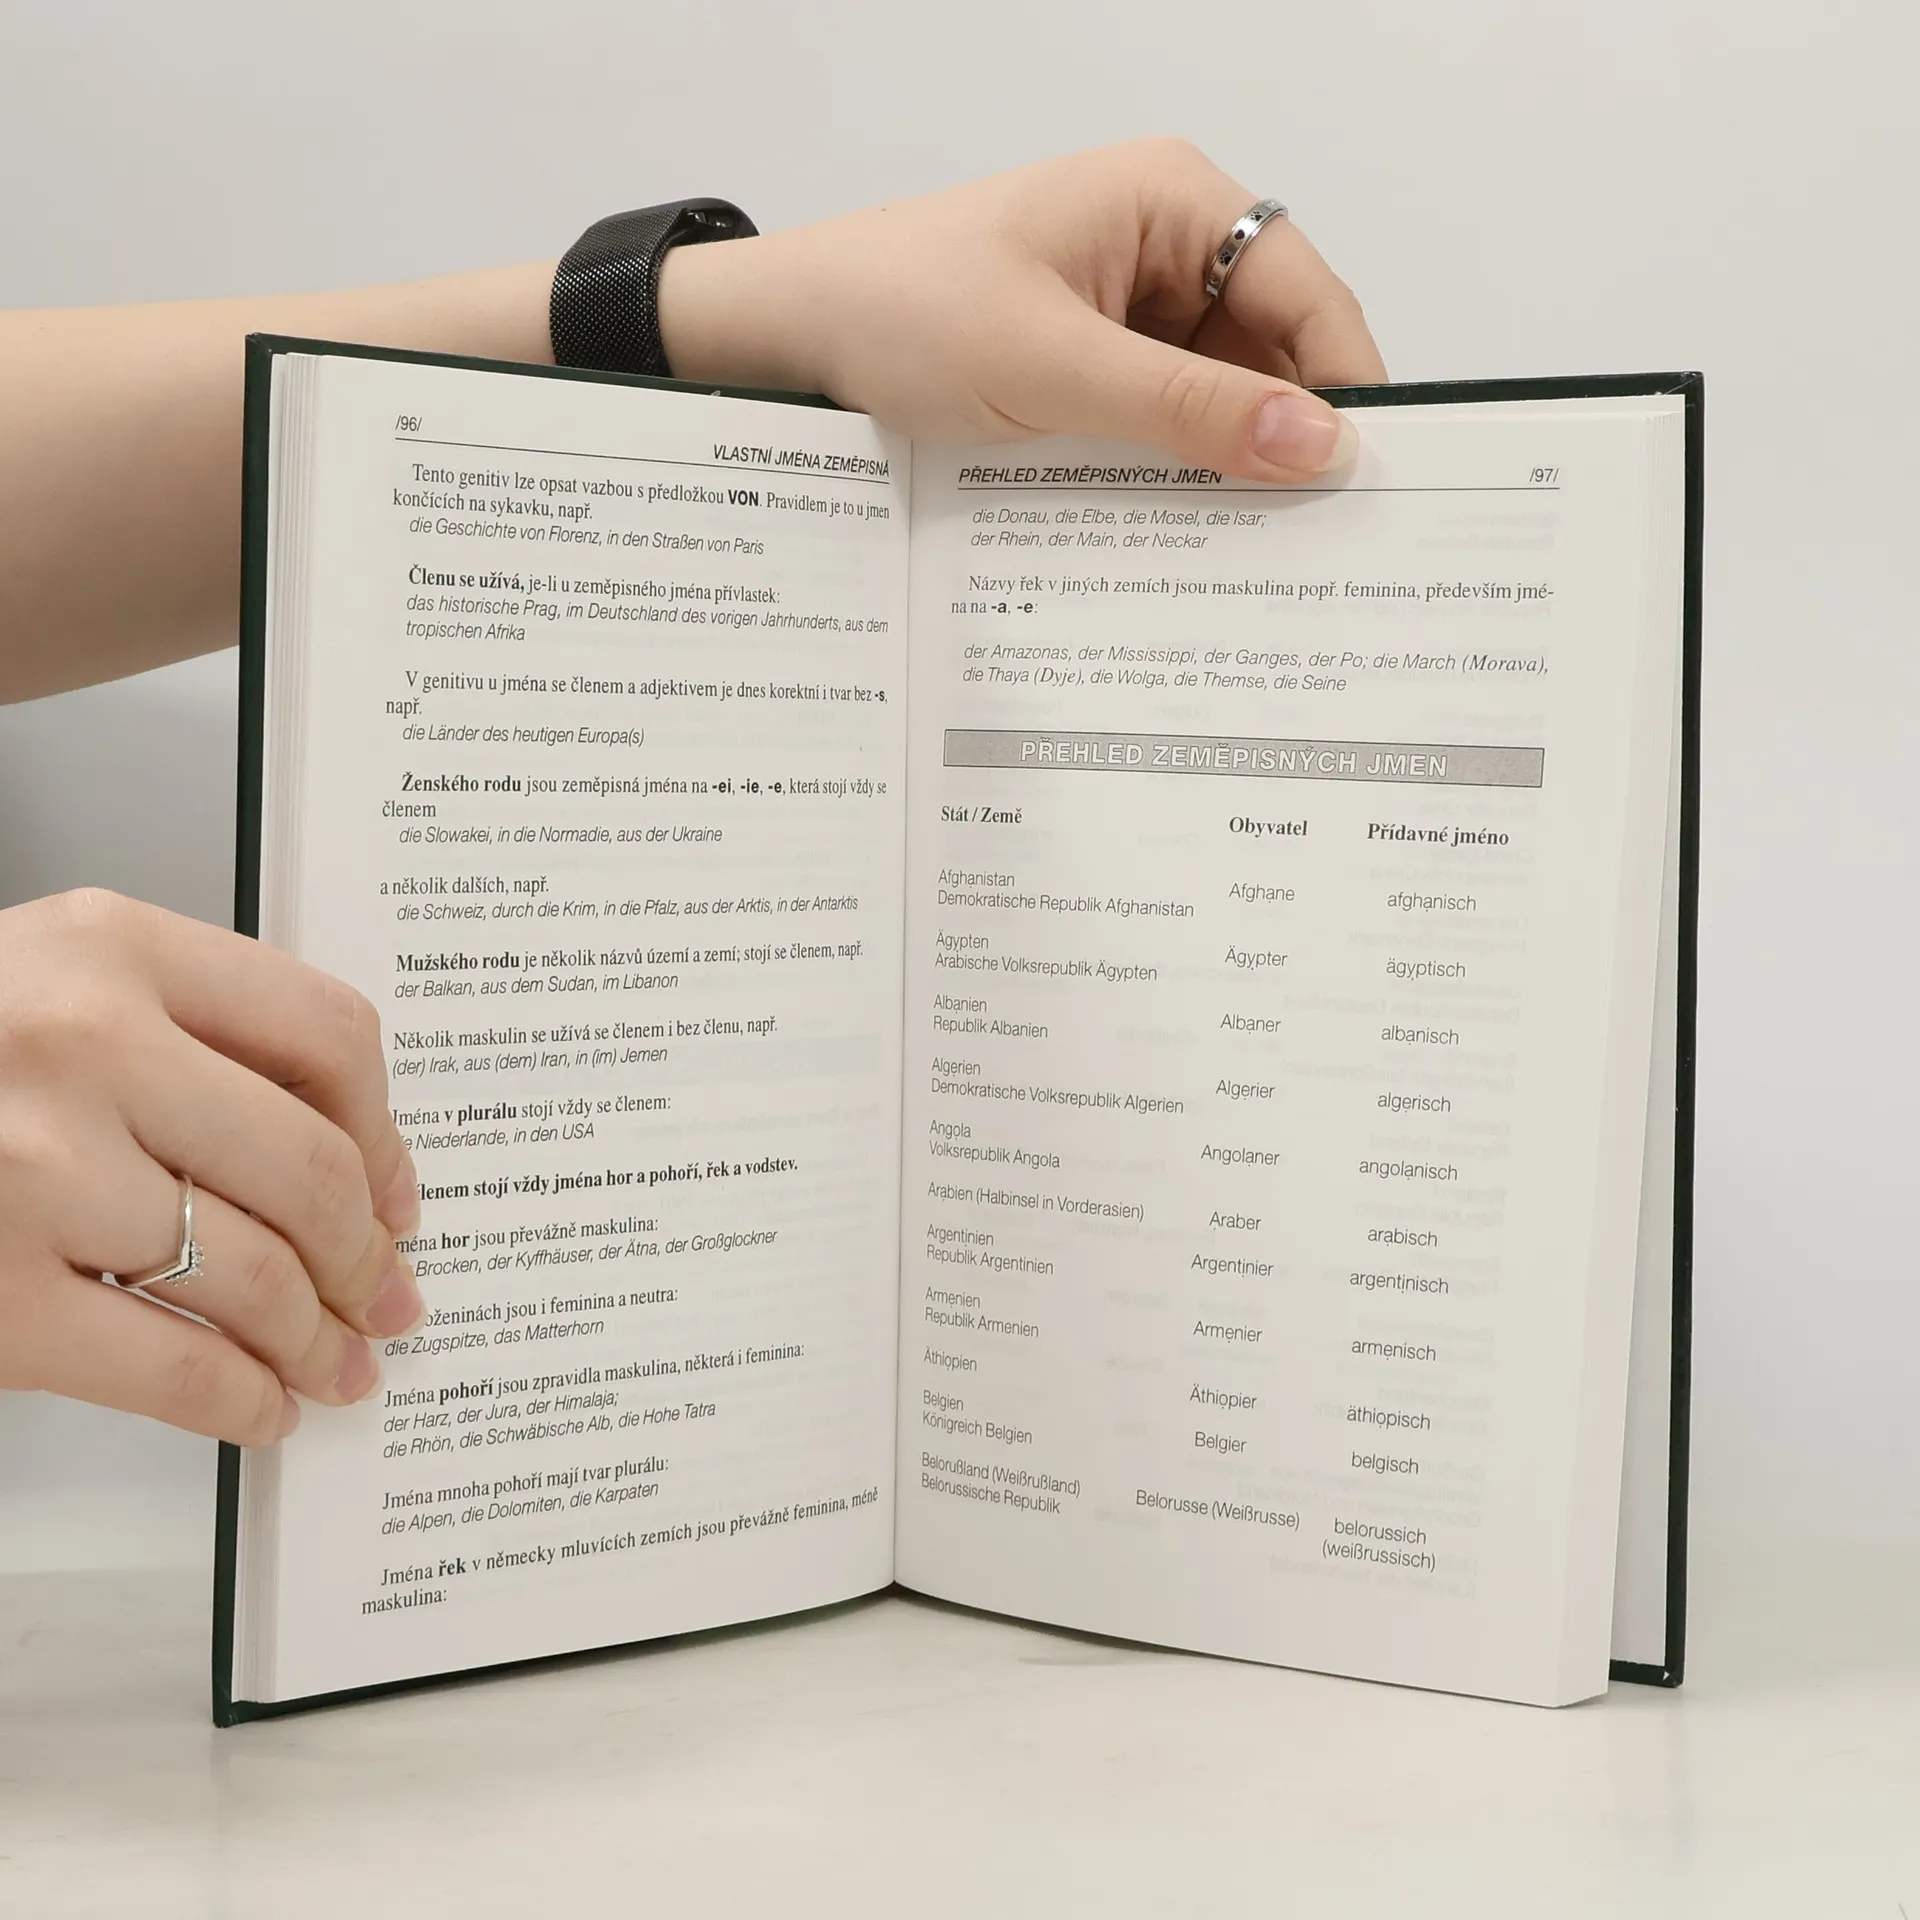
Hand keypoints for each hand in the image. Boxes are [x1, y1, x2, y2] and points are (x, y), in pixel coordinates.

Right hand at [0, 891, 423, 1444]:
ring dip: (320, 1337)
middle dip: (369, 1254)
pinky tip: (263, 1410)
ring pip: (256, 1274)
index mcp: (112, 948)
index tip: (399, 1188)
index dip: (386, 1130)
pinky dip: (241, 1401)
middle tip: (389, 1295)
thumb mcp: (54, 984)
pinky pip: (172, 1366)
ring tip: (341, 1363)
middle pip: (310, 1166)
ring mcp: (32, 1173)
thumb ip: (187, 1036)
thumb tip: (347, 1159)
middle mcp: (81, 1045)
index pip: (328, 1035)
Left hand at [661, 138, 1386, 481]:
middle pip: (1271, 349)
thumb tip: (1317, 444)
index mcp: (1171, 201)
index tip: (1365, 479)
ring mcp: (1130, 309)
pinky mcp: (1095, 365)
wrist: (791, 338)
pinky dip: (1176, 471)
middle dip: (1287, 435)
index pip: (1304, 290)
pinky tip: (1181, 529)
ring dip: (1229, 464)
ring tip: (1250, 549)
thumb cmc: (902, 311)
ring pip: (1220, 395)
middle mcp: (1165, 247)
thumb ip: (1187, 409)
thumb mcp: (1052, 366)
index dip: (1344, 383)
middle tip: (1314, 540)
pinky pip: (1165, 420)